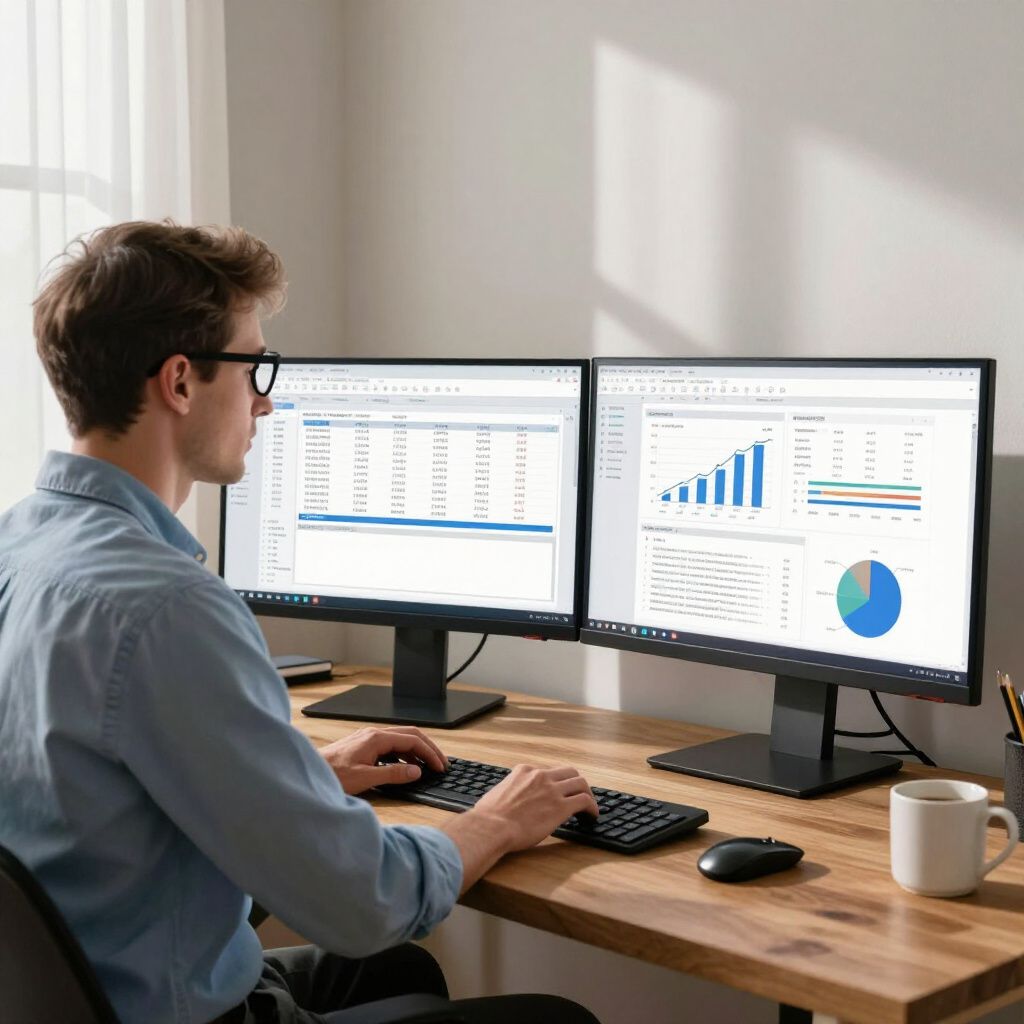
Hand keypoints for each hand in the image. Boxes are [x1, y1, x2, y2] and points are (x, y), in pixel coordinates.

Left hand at [319, 726, 447, 794]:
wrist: (309, 773)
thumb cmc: (331, 775)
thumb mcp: (365, 778)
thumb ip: (393, 774)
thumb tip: (416, 771)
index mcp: (376, 738)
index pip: (412, 740)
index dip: (429, 753)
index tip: (440, 766)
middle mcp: (373, 734)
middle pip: (410, 735)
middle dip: (428, 748)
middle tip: (441, 763)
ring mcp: (368, 739)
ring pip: (400, 740)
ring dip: (416, 752)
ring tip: (428, 767)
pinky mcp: (364, 746)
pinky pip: (391, 746)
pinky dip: (404, 755)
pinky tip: (406, 768)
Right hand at [470, 764, 598, 851]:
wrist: (491, 827)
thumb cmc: (488, 816)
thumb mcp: (497, 793)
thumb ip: (508, 791)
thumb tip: (507, 800)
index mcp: (523, 771)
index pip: (546, 772)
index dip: (554, 784)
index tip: (556, 794)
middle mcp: (540, 776)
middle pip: (568, 772)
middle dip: (575, 783)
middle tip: (577, 796)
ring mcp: (552, 790)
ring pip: (580, 783)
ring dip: (586, 793)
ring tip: (589, 807)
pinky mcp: (560, 807)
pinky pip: (584, 801)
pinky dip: (592, 807)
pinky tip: (591, 816)